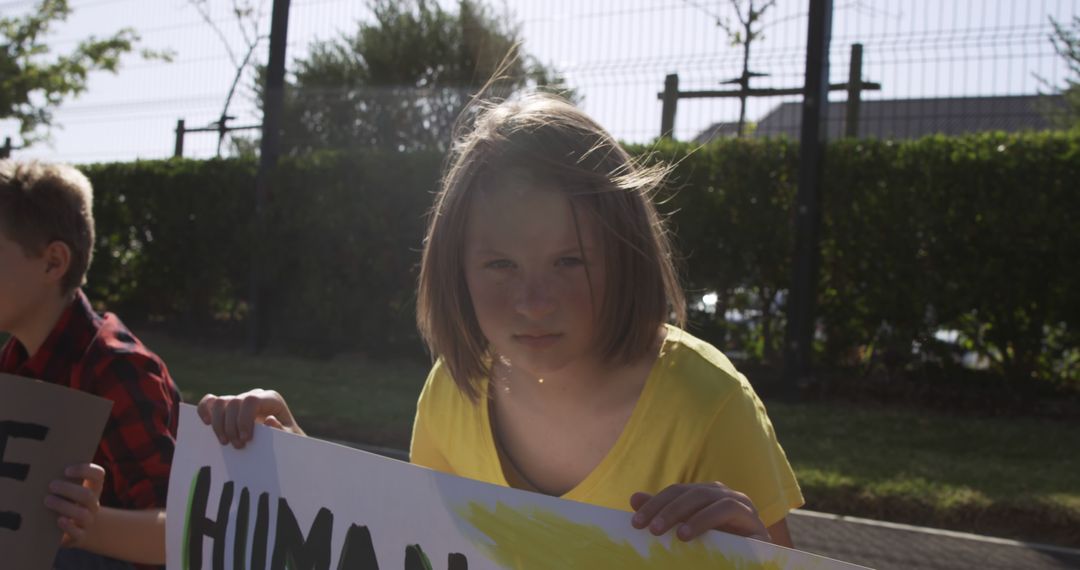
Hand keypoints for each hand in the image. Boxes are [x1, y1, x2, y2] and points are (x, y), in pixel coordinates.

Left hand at [44, 463, 104, 546]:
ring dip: (64, 506)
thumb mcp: (71, 491)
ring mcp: (88, 521)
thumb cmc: (69, 504)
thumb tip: (43, 470)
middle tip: (51, 485)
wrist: (80, 529)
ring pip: (82, 514)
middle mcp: (93, 504)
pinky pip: (78, 533)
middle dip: (68, 490)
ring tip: (47, 500)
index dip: (84, 470)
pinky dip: (68, 527)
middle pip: (87, 495)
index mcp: (93, 489)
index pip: (98, 475)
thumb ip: (64, 480)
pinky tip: (58, 520)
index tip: (66, 470)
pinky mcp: (80, 536)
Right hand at [197, 389, 304, 448]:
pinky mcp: (228, 407)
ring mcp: (240, 400)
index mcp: (271, 399)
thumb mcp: (289, 437)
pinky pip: (211, 402)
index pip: (251, 400)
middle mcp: (254, 395)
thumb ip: (282, 430)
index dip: (244, 419)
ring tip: (225, 442)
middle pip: (233, 403)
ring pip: (220, 402)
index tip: (245, 439)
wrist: (283, 439)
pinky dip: (204, 410)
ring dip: (218, 424)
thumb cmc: (287, 438)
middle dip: (232, 426)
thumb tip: (269, 420)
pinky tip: (207, 424)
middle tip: (238, 446)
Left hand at [630, 482, 770, 542]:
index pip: (675, 491)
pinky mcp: (752, 518)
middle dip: (663, 508)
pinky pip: (727, 509)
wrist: (752, 565)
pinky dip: (704, 519)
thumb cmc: (718, 551)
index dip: (654, 503)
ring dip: (679, 512)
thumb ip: (665, 516)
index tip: (635, 522)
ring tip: (661, 531)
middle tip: (647, 528)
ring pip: (704, 496)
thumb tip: (634, 498)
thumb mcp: (686, 533)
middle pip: (687, 492)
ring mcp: (739, 503)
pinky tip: (687, 534)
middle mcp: (721, 494)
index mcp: (705, 495)